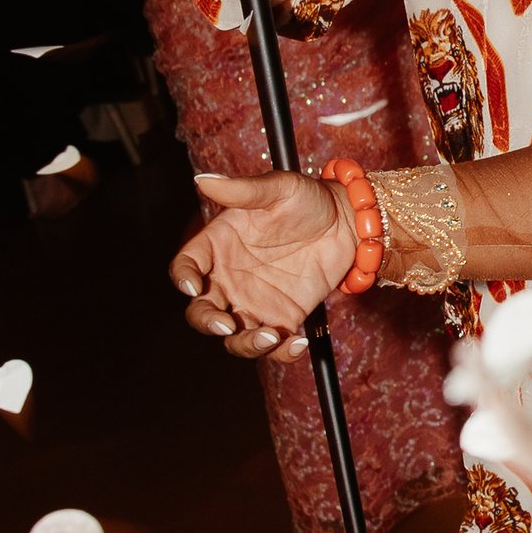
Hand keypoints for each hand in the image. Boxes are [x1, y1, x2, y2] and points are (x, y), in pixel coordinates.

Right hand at [171, 170, 354, 356]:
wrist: (349, 222)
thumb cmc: (308, 199)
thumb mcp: (278, 188)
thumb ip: (242, 190)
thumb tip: (202, 179)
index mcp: (218, 246)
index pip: (185, 267)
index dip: (182, 278)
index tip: (192, 286)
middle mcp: (229, 279)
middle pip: (201, 310)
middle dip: (206, 322)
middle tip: (225, 324)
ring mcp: (254, 302)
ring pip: (234, 337)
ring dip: (244, 344)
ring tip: (270, 337)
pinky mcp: (284, 318)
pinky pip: (275, 345)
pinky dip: (282, 353)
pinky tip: (297, 343)